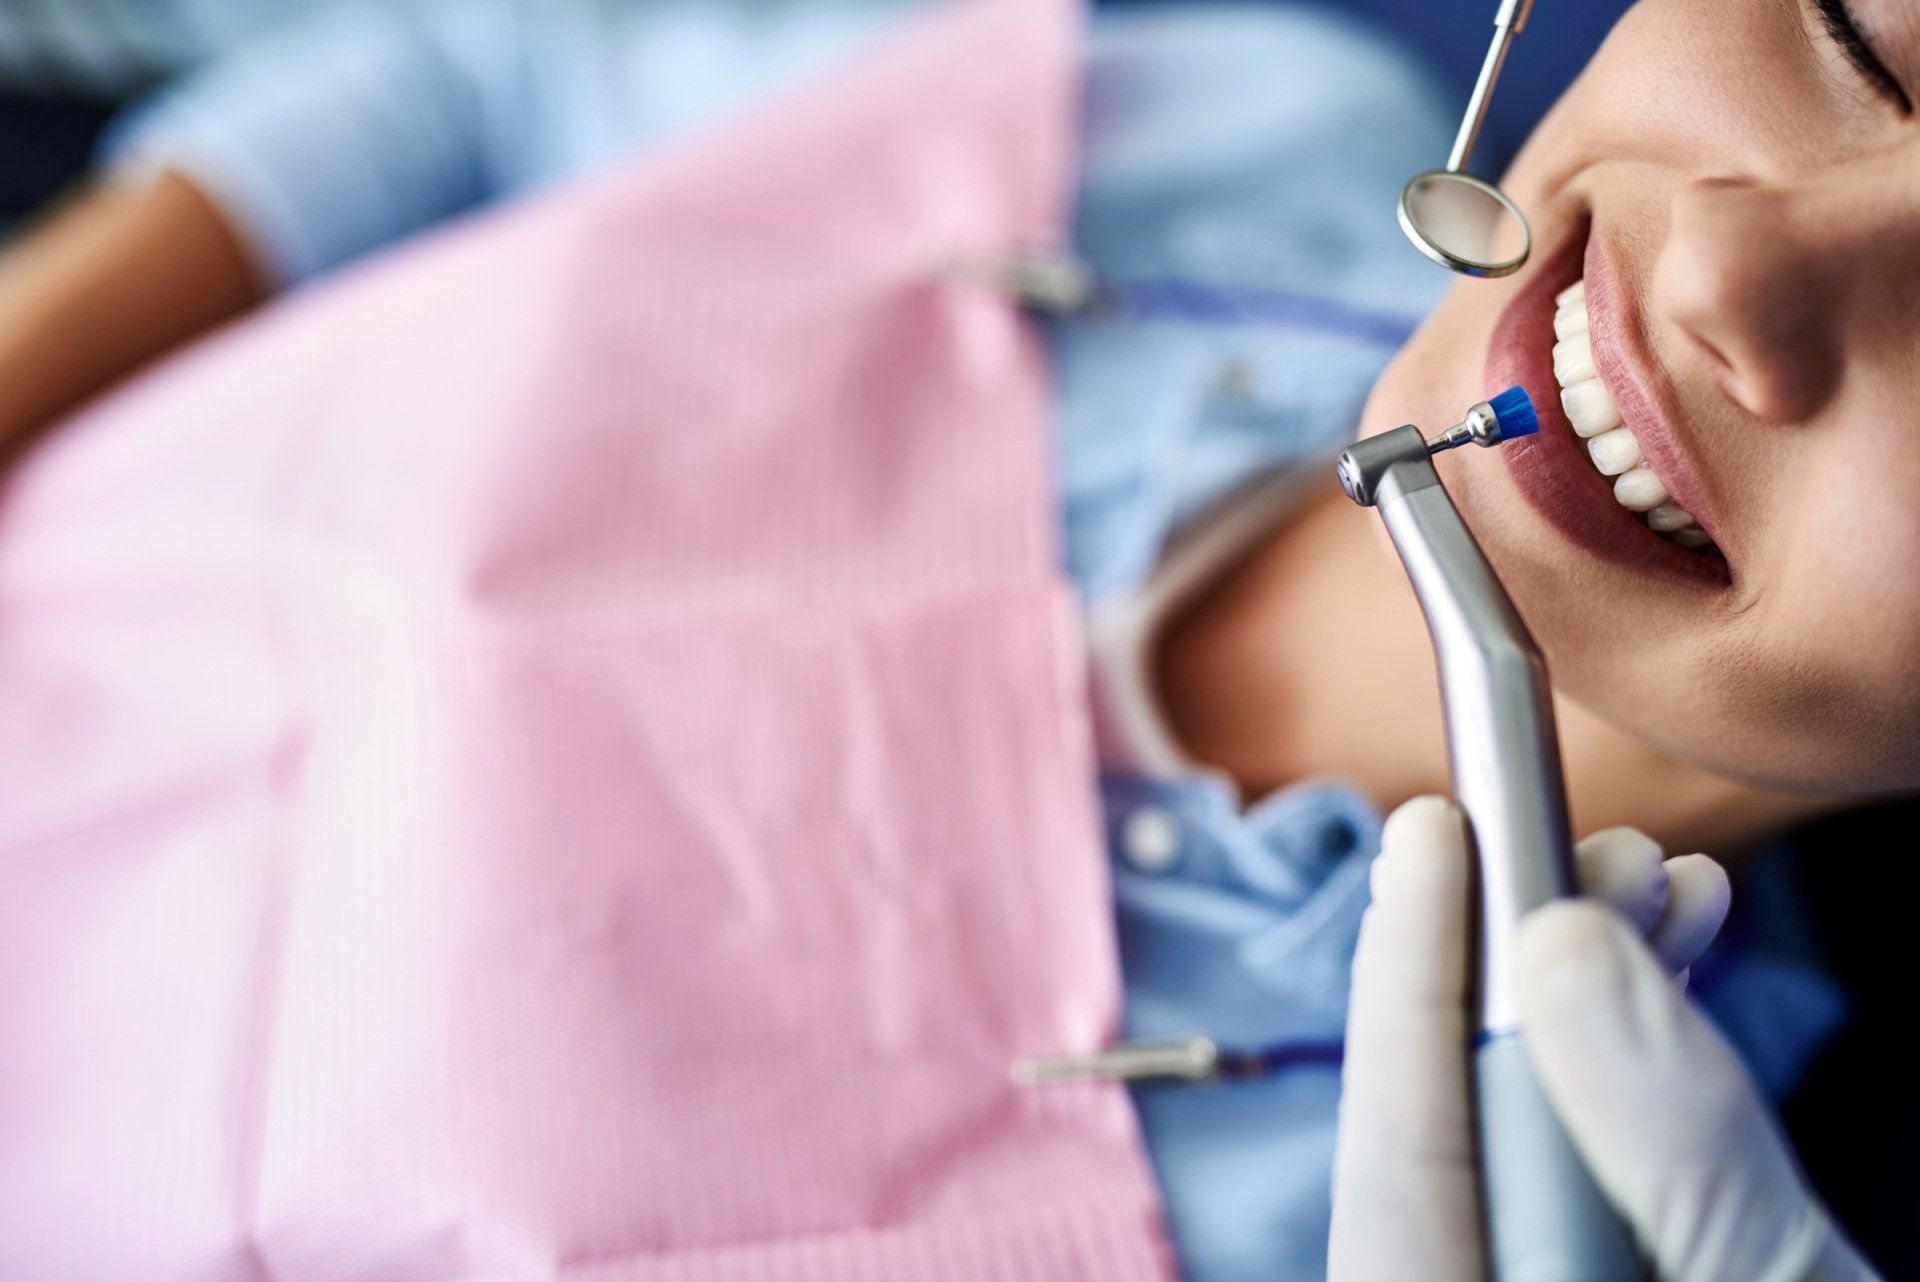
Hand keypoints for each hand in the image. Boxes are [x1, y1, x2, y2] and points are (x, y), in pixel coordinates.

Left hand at [1328, 796, 1879, 1281]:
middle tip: (1597, 854)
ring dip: (1586, 1011)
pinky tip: (1673, 995)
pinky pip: (1572, 1188)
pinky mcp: (1583, 1279)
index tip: (1429, 830)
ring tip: (1664, 898)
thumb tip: (1557, 949)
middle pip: (1451, 1134)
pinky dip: (1625, 1093)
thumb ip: (1671, 1149)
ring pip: (1519, 1147)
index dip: (1408, 975)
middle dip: (1516, 971)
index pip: (1404, 1150)